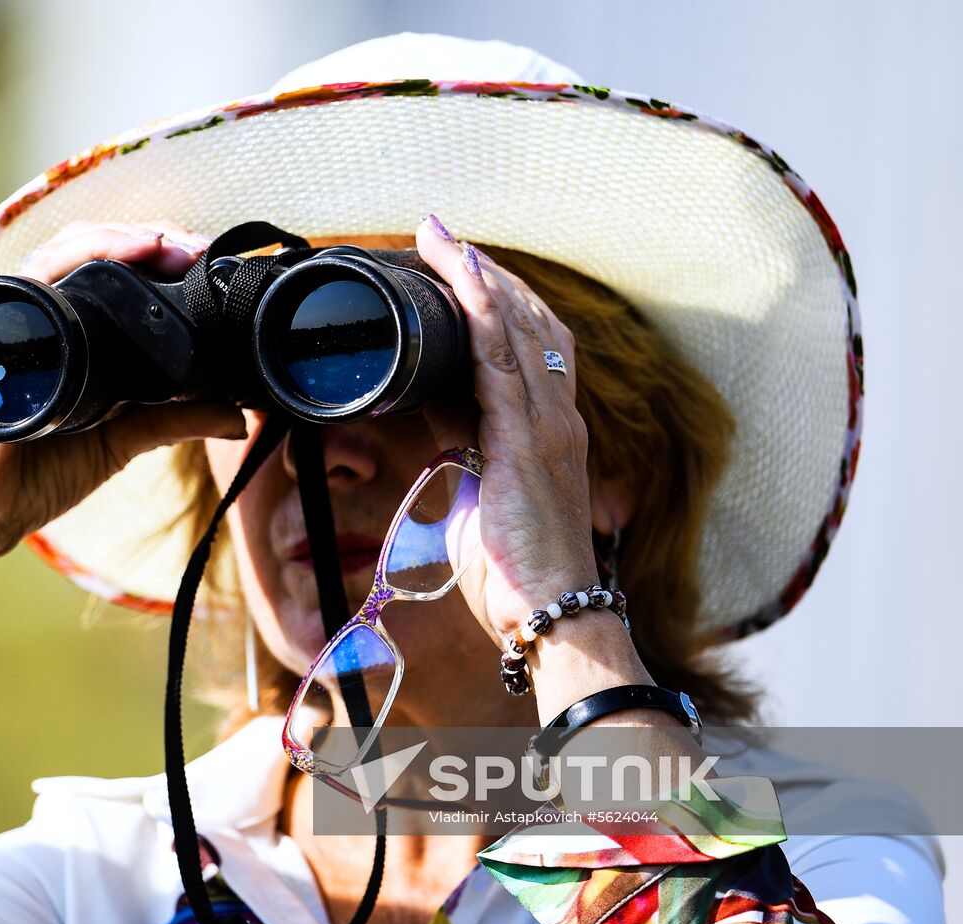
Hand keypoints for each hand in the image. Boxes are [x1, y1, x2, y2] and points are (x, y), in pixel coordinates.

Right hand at [0, 220, 246, 559]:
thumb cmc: (38, 475)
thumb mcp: (122, 440)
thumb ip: (175, 421)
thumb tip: (238, 417)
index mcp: (80, 336)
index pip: (120, 275)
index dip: (162, 260)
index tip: (206, 263)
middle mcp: (50, 315)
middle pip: (99, 250)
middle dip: (152, 241)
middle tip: (196, 249)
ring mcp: (23, 311)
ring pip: (72, 246)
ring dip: (125, 237)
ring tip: (168, 244)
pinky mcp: (0, 315)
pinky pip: (43, 267)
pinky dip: (85, 251)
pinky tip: (124, 250)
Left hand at [414, 217, 603, 646]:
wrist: (553, 616)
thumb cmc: (518, 569)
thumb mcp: (482, 494)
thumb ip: (465, 450)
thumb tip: (436, 419)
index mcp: (550, 429)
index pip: (530, 345)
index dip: (499, 301)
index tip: (461, 266)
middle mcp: (557, 417)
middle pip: (527, 322)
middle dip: (484, 274)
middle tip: (442, 235)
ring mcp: (548, 426)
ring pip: (516, 330)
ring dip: (477, 279)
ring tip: (442, 239)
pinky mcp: (525, 443)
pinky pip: (501, 363)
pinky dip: (482, 315)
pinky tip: (461, 282)